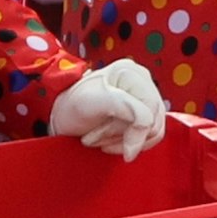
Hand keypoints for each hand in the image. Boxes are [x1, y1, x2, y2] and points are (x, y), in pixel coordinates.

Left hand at [49, 59, 167, 160]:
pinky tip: (109, 141)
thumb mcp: (92, 103)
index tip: (103, 144)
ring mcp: (145, 96)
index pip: (149, 112)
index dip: (133, 134)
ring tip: (99, 137)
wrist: (63, 115)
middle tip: (94, 136)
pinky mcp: (145, 112)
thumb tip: (148, 122)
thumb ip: (123, 106)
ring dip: (123, 142)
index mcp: (130, 72)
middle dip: (122, 137)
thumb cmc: (72, 107)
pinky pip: (151, 136)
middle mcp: (142, 80)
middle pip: (152, 123)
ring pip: (153, 132)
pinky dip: (129, 144)